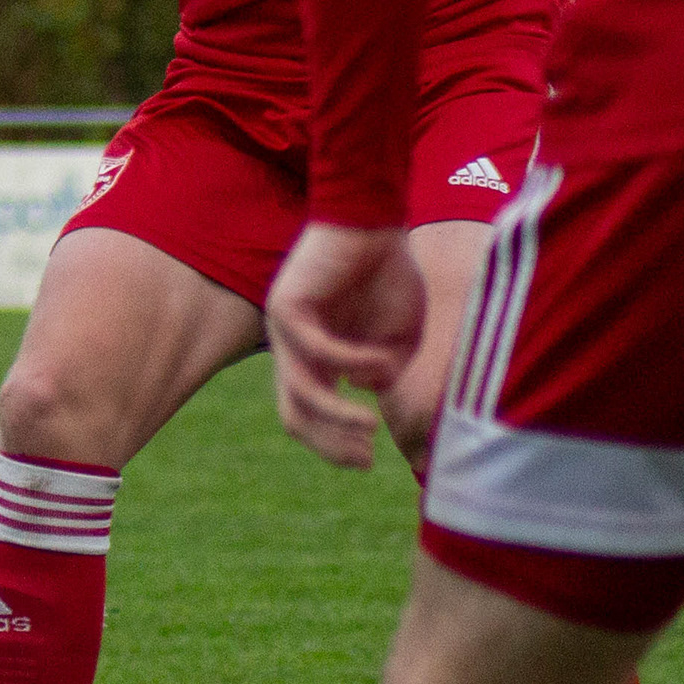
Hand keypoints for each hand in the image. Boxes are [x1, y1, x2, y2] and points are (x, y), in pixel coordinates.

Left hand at [265, 220, 424, 469]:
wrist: (374, 222)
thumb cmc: (388, 276)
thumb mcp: (398, 338)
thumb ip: (389, 373)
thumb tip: (378, 401)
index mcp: (315, 360)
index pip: (309, 417)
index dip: (335, 446)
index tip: (370, 460)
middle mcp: (292, 350)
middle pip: (295, 415)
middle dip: (330, 444)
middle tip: (365, 456)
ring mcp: (284, 329)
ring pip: (300, 390)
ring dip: (336, 416)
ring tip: (371, 425)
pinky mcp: (287, 306)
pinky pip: (317, 349)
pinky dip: (352, 362)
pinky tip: (382, 361)